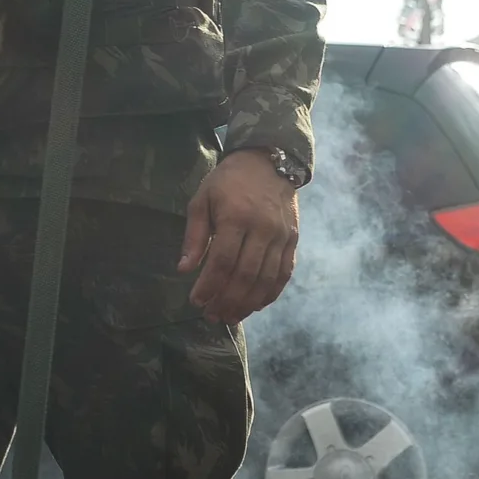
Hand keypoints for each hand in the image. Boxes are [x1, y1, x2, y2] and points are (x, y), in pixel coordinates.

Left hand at [179, 148, 299, 324]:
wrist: (269, 161)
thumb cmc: (228, 181)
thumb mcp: (203, 199)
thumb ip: (194, 235)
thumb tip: (184, 269)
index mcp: (235, 217)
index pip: (222, 261)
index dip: (208, 285)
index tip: (196, 301)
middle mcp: (262, 229)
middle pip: (245, 275)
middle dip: (226, 301)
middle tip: (212, 316)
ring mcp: (281, 236)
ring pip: (266, 279)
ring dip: (247, 303)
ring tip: (230, 316)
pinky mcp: (293, 240)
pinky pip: (284, 274)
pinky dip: (270, 294)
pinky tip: (255, 305)